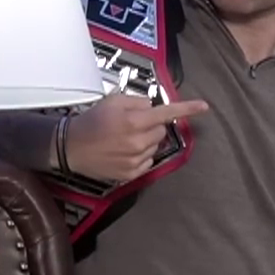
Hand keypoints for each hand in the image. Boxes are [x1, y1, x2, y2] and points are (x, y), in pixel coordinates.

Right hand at [64, 93, 210, 182]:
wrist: (69, 147)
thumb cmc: (91, 121)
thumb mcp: (112, 101)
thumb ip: (138, 101)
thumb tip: (153, 107)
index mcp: (134, 121)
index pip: (166, 113)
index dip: (187, 108)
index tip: (204, 106)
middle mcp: (138, 142)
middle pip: (161, 130)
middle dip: (152, 125)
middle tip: (132, 124)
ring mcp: (136, 160)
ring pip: (156, 145)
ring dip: (146, 140)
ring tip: (124, 139)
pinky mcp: (132, 173)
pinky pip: (148, 161)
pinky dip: (141, 155)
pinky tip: (124, 151)